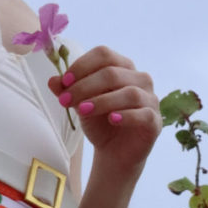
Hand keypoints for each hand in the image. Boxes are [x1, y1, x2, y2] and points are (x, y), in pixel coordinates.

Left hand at [47, 45, 161, 178]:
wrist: (114, 152)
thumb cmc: (99, 123)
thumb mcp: (80, 104)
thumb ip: (68, 91)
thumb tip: (53, 80)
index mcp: (122, 67)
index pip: (104, 55)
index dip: (83, 65)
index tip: (65, 81)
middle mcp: (140, 79)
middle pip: (113, 73)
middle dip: (85, 86)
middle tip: (65, 100)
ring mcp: (150, 99)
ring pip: (129, 92)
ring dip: (102, 101)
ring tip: (82, 111)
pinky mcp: (155, 121)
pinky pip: (143, 113)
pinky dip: (126, 115)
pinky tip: (111, 120)